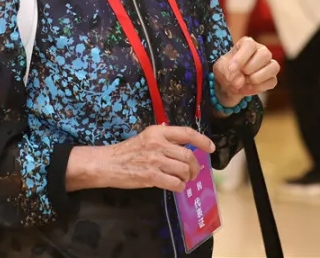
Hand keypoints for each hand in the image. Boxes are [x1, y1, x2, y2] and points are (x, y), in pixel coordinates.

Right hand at [89, 125, 215, 192]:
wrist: (108, 163)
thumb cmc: (127, 151)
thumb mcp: (146, 137)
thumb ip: (163, 138)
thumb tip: (182, 143)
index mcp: (158, 132)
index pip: (187, 133)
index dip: (202, 140)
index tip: (211, 148)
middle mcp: (158, 144)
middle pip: (188, 155)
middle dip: (195, 166)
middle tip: (193, 172)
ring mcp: (155, 160)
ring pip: (184, 170)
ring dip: (187, 177)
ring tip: (183, 179)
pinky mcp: (151, 176)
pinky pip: (175, 183)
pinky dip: (179, 186)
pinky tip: (175, 186)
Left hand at [213, 36, 279, 107]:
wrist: (229, 84)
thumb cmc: (226, 70)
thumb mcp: (220, 68)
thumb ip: (227, 71)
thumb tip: (241, 81)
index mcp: (247, 43)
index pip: (249, 44)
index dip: (241, 57)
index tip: (232, 68)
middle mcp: (261, 51)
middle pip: (265, 54)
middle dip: (250, 67)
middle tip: (241, 73)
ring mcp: (269, 64)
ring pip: (273, 67)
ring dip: (257, 77)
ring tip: (246, 81)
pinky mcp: (272, 78)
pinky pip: (272, 81)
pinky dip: (259, 87)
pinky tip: (249, 87)